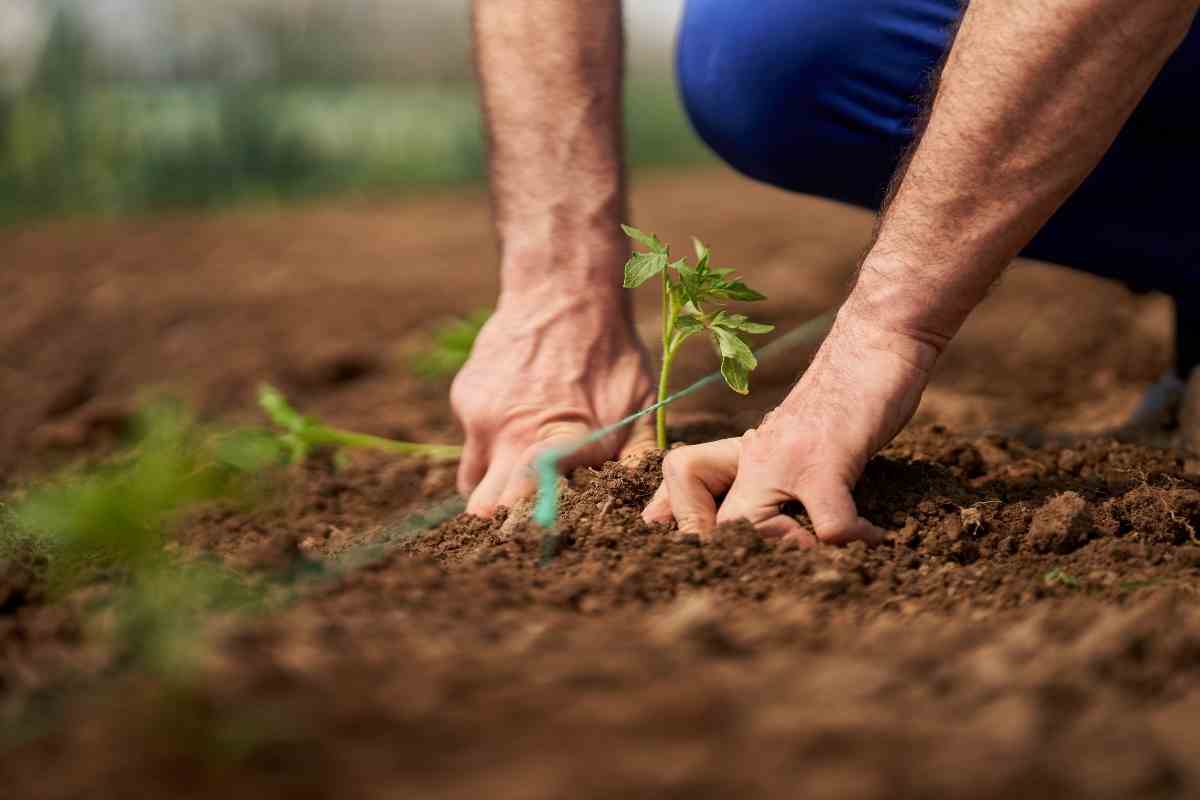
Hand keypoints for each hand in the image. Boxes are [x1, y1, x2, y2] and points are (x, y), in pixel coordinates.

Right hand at [451, 293, 655, 515]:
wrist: (563, 288)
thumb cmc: (612, 351)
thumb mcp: (641, 403)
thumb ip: (638, 456)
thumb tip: (647, 505)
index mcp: (559, 442)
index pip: (528, 503)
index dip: (527, 528)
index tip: (535, 540)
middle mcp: (512, 435)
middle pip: (484, 508)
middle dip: (501, 522)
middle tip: (521, 525)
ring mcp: (482, 417)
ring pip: (473, 480)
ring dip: (493, 486)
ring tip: (521, 473)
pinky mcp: (466, 399)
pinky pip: (473, 440)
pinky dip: (492, 442)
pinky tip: (519, 415)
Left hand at [643, 311, 937, 543]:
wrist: (875, 341)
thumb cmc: (845, 396)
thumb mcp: (795, 439)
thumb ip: (774, 475)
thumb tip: (771, 522)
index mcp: (743, 455)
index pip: (680, 485)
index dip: (682, 523)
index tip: (701, 555)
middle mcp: (753, 458)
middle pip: (703, 523)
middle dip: (727, 558)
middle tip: (770, 571)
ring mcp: (785, 458)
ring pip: (748, 529)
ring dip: (787, 555)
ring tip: (822, 556)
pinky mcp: (826, 458)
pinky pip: (828, 524)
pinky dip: (853, 540)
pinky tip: (876, 537)